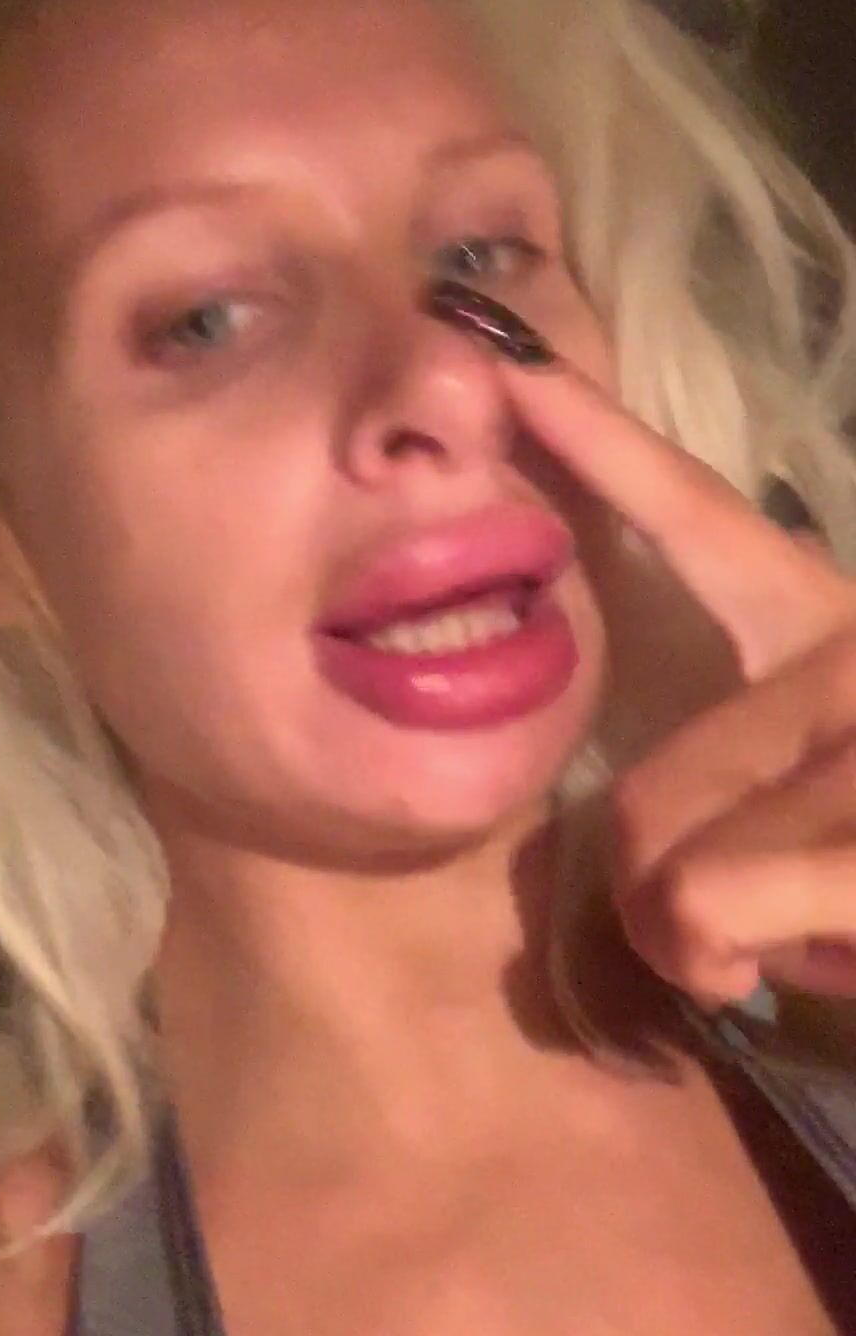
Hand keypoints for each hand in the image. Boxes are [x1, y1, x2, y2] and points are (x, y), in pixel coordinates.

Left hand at [498, 353, 855, 1007]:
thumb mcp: (833, 811)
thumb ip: (743, 798)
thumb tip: (677, 895)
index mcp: (836, 629)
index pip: (699, 518)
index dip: (600, 443)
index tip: (514, 366)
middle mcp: (850, 658)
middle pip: (639, 788)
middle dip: (652, 896)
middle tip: (719, 943)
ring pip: (663, 863)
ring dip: (694, 949)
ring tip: (788, 952)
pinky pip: (704, 904)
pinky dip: (723, 966)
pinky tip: (799, 970)